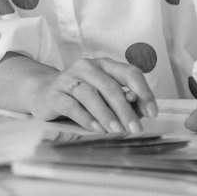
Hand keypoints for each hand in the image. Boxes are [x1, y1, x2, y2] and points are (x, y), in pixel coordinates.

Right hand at [30, 56, 157, 135]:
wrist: (44, 94)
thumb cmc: (82, 97)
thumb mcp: (105, 97)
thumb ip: (124, 102)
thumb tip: (141, 111)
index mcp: (104, 65)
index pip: (129, 72)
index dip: (144, 92)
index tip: (152, 114)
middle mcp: (86, 67)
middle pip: (110, 86)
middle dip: (125, 110)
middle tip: (136, 129)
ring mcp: (67, 79)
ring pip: (90, 95)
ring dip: (106, 114)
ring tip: (117, 131)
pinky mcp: (53, 94)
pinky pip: (71, 106)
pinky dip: (86, 118)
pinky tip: (97, 129)